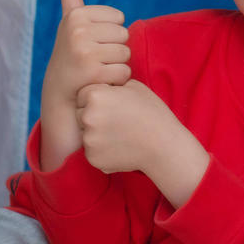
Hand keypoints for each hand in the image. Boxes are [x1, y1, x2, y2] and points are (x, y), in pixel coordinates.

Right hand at [43, 0, 129, 104]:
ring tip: (96, 69)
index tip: (91, 42)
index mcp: (77, 15)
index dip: (110, 33)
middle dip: (114, 49)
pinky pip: (124, 72)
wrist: (60, 92)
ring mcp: (84, 52)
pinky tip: (99, 81)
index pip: (119, 18)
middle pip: (124, 35)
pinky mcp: (93, 73)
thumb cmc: (71, 52)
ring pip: (126, 54)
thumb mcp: (71, 21)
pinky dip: (116, 80)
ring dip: (116, 65)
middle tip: (94, 58)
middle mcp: (78, 31)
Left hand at [76, 81, 209, 207]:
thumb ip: (112, 85)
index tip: (114, 105)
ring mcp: (88, 139)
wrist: (164, 145)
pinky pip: (91, 151)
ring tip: (121, 134)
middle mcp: (87, 116)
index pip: (83, 94)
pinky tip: (121, 146)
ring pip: (85, 133)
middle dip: (93, 116)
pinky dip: (102, 150)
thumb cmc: (152, 113)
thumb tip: (101, 85)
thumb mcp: (134, 87)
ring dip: (97, 134)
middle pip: (79, 114)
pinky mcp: (92, 158)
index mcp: (96, 96)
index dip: (99, 98)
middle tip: (117, 120)